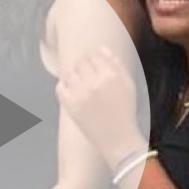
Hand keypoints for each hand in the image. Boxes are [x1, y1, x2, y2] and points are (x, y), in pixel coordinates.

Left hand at [57, 47, 143, 166]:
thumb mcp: (128, 84)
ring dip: (73, 76)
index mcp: (111, 75)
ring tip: (80, 85)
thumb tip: (102, 48)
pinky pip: (60, 87)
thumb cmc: (125, 111)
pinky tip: (72, 92)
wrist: (118, 139)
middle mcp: (95, 82)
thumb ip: (116, 64)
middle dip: (82, 67)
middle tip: (86, 77)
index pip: (93, 55)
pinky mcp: (70, 106)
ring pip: (69, 73)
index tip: (92, 66)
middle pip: (80, 63)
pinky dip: (63, 87)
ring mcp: (81, 94)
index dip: (92, 58)